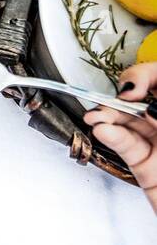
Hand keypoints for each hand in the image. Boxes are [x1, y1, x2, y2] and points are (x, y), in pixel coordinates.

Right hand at [85, 63, 156, 213]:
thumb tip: (146, 101)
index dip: (148, 76)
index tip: (136, 84)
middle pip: (143, 102)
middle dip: (124, 98)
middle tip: (116, 100)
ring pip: (131, 123)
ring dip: (110, 117)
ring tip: (97, 116)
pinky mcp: (145, 168)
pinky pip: (127, 146)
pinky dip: (112, 136)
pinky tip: (103, 130)